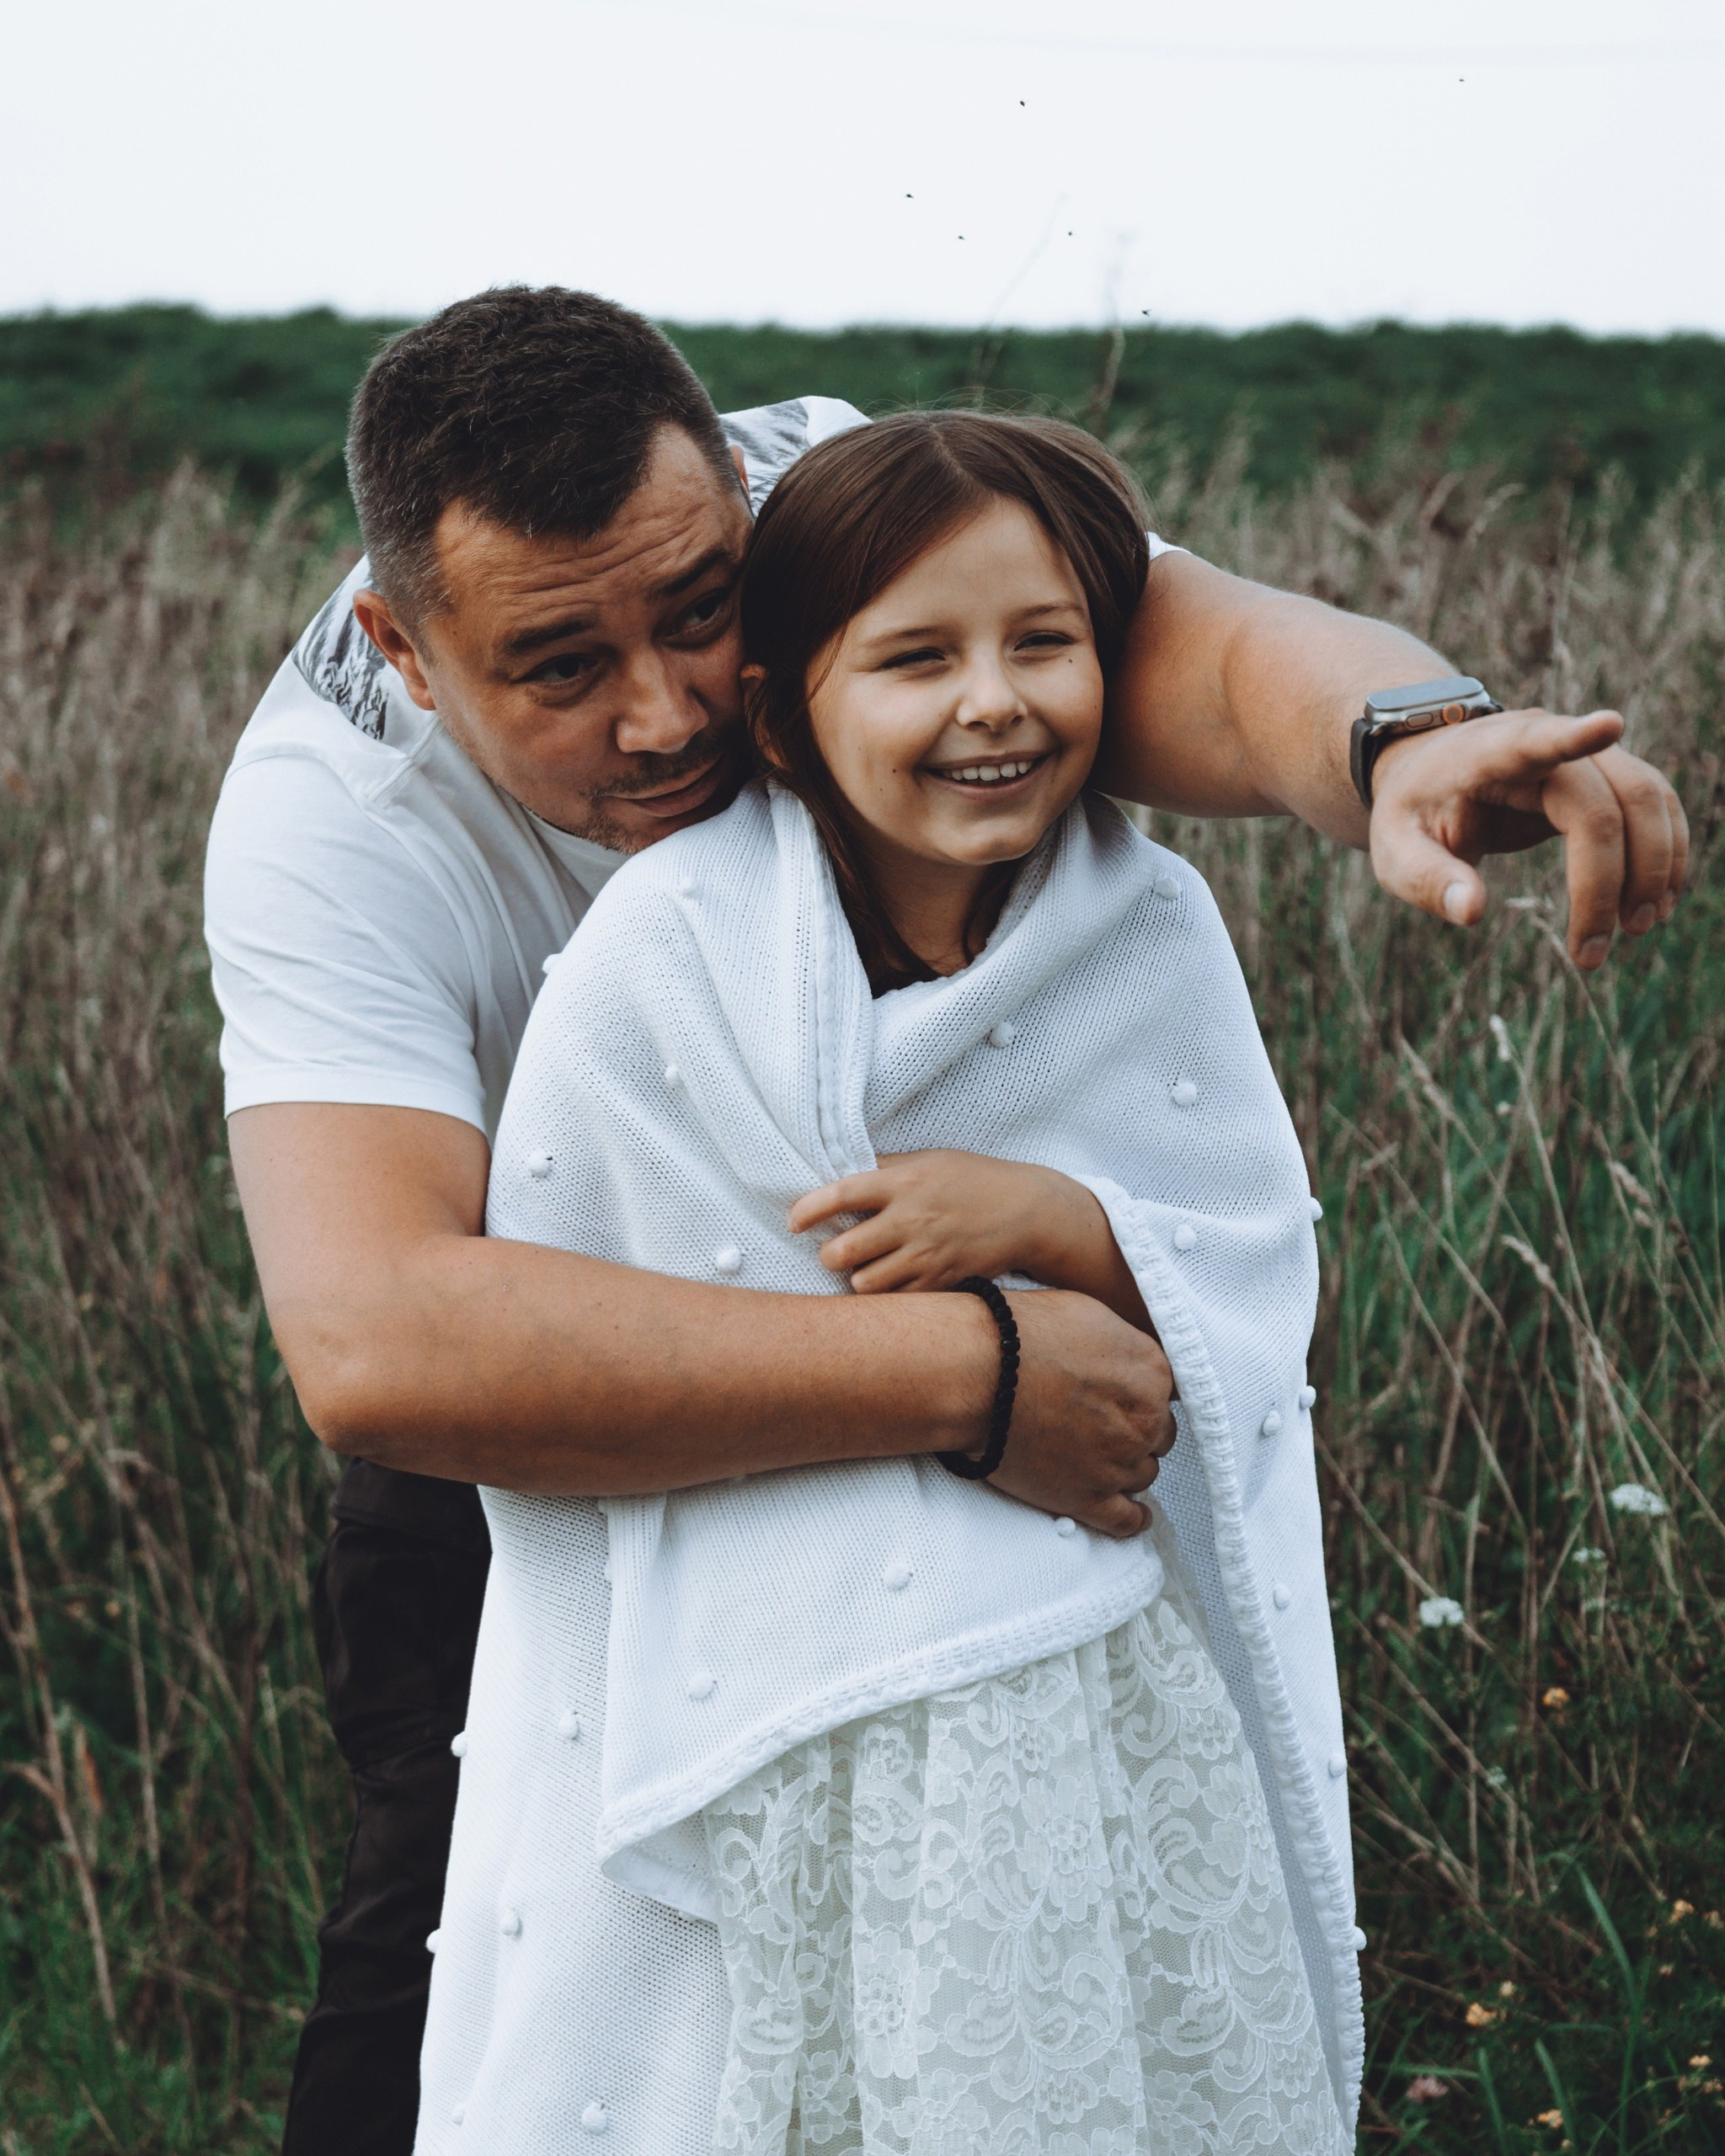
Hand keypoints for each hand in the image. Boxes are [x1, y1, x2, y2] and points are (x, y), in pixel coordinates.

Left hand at [789, 1150, 1076, 1292]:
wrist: (1026, 1211)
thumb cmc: (972, 1179)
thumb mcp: (928, 1160)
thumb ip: (884, 1168)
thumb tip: (837, 1172)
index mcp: (904, 1182)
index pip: (842, 1195)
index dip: (808, 1210)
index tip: (793, 1221)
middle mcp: (912, 1219)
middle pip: (845, 1250)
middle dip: (829, 1255)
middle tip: (833, 1252)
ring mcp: (928, 1254)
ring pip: (866, 1284)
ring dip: (857, 1279)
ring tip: (865, 1269)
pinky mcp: (943, 1281)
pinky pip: (899, 1301)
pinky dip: (888, 1297)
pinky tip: (893, 1283)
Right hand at [981, 1289, 1176, 1537]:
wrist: (976, 1374)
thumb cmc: (1021, 1336)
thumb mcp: (1090, 1314)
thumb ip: (1124, 1345)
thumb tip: (1130, 1361)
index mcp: (1152, 1372)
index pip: (1165, 1393)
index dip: (1138, 1396)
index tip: (1119, 1398)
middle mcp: (1145, 1421)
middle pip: (1158, 1436)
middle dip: (1134, 1431)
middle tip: (1100, 1423)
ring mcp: (1118, 1464)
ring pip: (1144, 1474)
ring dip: (1125, 1467)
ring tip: (1094, 1456)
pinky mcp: (1087, 1498)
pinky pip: (1126, 1520)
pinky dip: (1132, 1519)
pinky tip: (1131, 1513)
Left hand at [1369, 708, 1687, 968]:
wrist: (1430, 771)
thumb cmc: (1414, 812)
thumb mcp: (1394, 849)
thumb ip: (1426, 879)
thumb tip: (1470, 912)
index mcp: (1487, 753)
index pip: (1534, 742)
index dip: (1573, 737)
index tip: (1609, 724)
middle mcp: (1547, 739)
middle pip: (1607, 801)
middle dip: (1613, 879)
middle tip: (1594, 952)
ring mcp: (1584, 752)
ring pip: (1647, 797)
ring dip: (1654, 865)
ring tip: (1636, 929)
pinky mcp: (1605, 773)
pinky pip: (1654, 802)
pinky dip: (1664, 849)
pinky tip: (1655, 900)